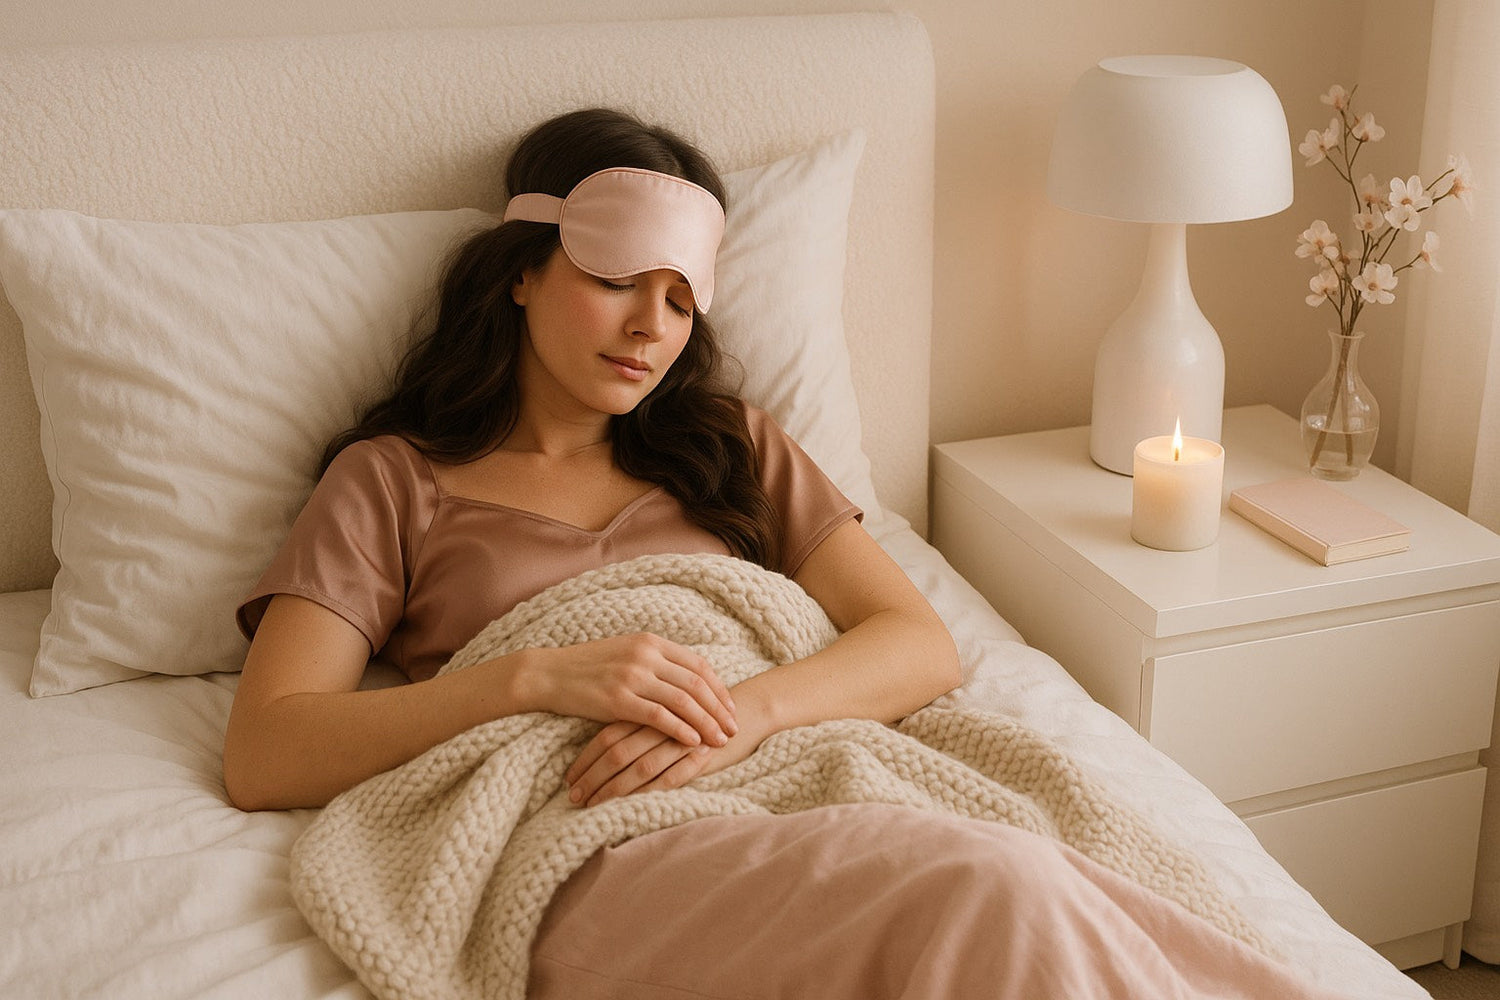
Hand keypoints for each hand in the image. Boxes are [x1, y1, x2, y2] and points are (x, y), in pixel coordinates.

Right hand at [516, 633, 737, 749]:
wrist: (547, 673)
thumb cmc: (586, 667)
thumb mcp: (625, 652)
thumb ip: (654, 661)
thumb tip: (685, 679)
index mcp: (650, 642)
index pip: (698, 665)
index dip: (719, 688)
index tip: (731, 708)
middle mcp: (646, 656)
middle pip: (697, 684)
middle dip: (720, 709)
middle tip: (733, 729)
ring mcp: (632, 676)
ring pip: (683, 701)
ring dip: (707, 723)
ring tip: (720, 740)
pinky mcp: (617, 700)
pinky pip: (659, 717)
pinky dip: (681, 730)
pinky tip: (693, 743)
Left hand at [565, 693, 768, 805]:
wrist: (742, 712)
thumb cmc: (694, 715)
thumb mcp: (662, 715)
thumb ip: (634, 726)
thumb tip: (596, 752)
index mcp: (646, 708)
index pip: (607, 734)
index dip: (586, 758)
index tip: (569, 779)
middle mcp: (660, 724)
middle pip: (617, 751)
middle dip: (592, 777)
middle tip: (573, 798)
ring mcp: (680, 742)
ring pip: (639, 767)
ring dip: (613, 790)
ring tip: (592, 806)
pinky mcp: (699, 757)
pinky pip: (668, 779)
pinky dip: (646, 793)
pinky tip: (628, 806)